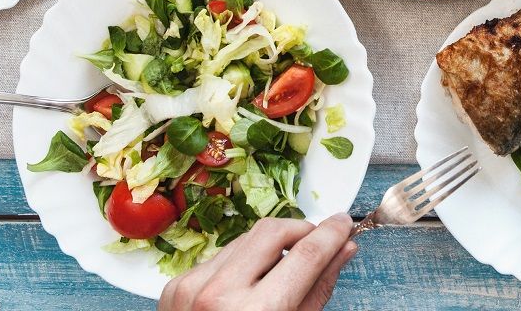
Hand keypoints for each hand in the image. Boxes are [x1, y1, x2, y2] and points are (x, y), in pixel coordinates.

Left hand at [159, 215, 356, 310]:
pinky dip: (241, 264)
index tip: (343, 224)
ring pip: (246, 239)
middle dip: (301, 230)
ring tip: (279, 272)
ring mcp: (193, 286)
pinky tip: (246, 287)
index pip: (306, 256)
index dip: (331, 235)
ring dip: (270, 247)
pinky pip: (221, 257)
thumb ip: (318, 289)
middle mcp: (220, 295)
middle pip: (273, 231)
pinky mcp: (178, 284)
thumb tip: (342, 250)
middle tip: (317, 241)